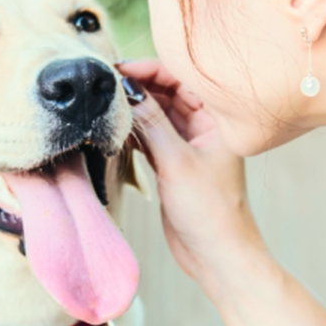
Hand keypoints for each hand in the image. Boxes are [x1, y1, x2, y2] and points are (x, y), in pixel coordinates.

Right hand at [116, 60, 267, 291]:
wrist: (217, 255)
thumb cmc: (210, 211)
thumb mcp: (177, 163)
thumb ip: (152, 125)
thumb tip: (128, 92)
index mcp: (219, 120)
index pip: (183, 80)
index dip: (152, 70)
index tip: (120, 70)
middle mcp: (205, 128)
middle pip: (169, 94)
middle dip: (140, 87)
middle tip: (106, 85)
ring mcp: (188, 146)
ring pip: (158, 115)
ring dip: (135, 109)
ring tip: (106, 104)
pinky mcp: (173, 165)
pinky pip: (151, 137)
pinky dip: (134, 131)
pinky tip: (116, 128)